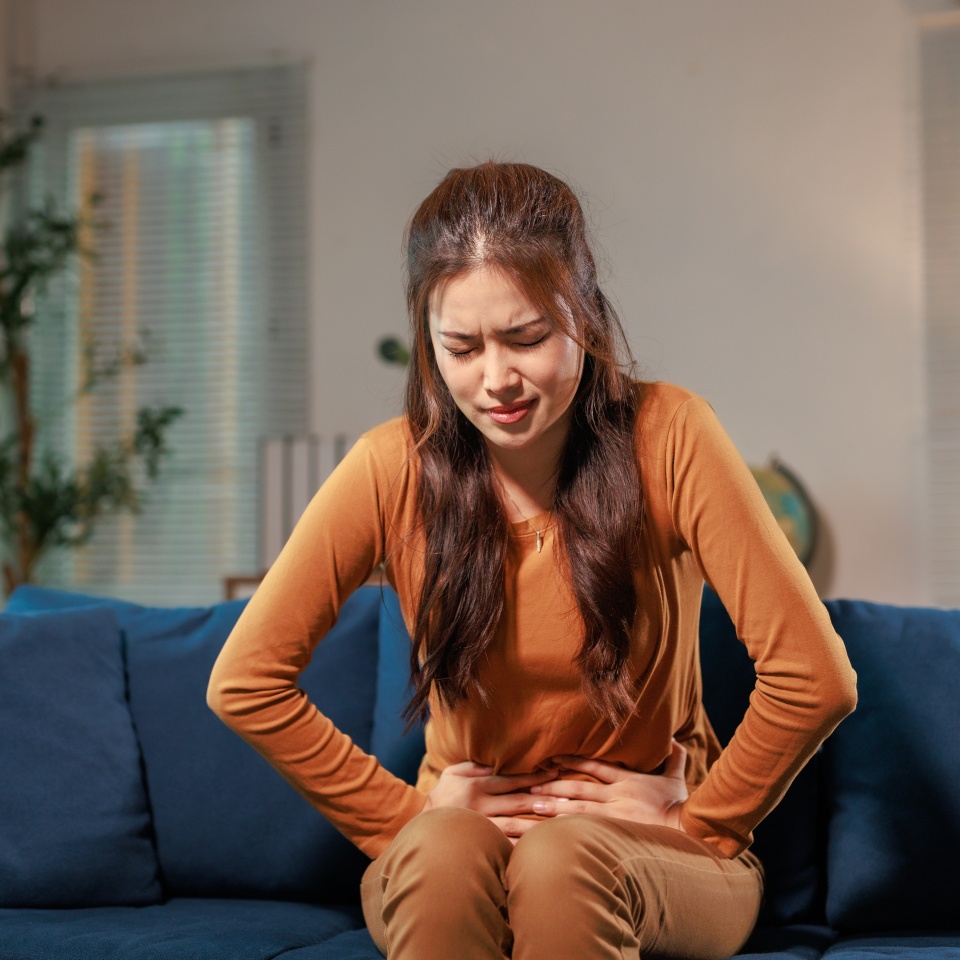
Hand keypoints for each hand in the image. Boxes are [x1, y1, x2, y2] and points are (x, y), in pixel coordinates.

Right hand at [421, 761, 558, 842]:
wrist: (422, 828)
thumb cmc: (442, 797)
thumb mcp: (453, 773)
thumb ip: (474, 764)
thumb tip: (498, 760)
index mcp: (477, 784)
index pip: (511, 779)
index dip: (534, 776)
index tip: (555, 772)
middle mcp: (481, 805)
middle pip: (518, 801)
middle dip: (544, 799)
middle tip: (568, 798)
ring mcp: (481, 827)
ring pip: (515, 825)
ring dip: (539, 824)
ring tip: (560, 823)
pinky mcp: (480, 845)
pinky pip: (505, 846)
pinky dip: (524, 845)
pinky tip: (541, 846)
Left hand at [528, 739, 688, 830]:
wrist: (689, 830)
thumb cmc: (681, 806)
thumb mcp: (677, 778)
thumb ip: (674, 758)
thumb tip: (675, 739)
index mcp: (627, 781)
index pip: (594, 766)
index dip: (572, 761)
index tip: (552, 759)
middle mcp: (617, 796)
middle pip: (579, 789)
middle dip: (553, 786)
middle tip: (530, 785)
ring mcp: (615, 816)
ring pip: (578, 810)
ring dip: (553, 808)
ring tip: (532, 805)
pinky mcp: (616, 834)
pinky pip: (586, 832)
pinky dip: (567, 831)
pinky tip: (549, 832)